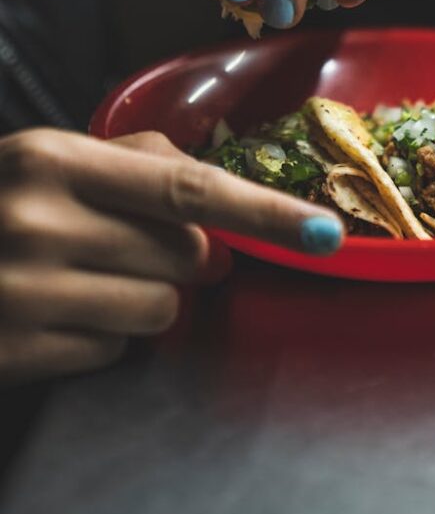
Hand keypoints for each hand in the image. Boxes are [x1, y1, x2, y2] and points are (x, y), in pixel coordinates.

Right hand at [0, 129, 343, 383]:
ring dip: (143, 299)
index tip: (325, 232)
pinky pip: (113, 352)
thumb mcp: (51, 161)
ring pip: (159, 310)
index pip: (189, 188)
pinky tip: (59, 312)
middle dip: (181, 257)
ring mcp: (24, 292)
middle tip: (129, 245)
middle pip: (184, 256)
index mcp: (55, 161)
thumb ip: (139, 164)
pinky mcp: (17, 350)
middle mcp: (39, 222)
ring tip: (86, 278)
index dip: (265, 212)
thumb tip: (219, 212)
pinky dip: (101, 335)